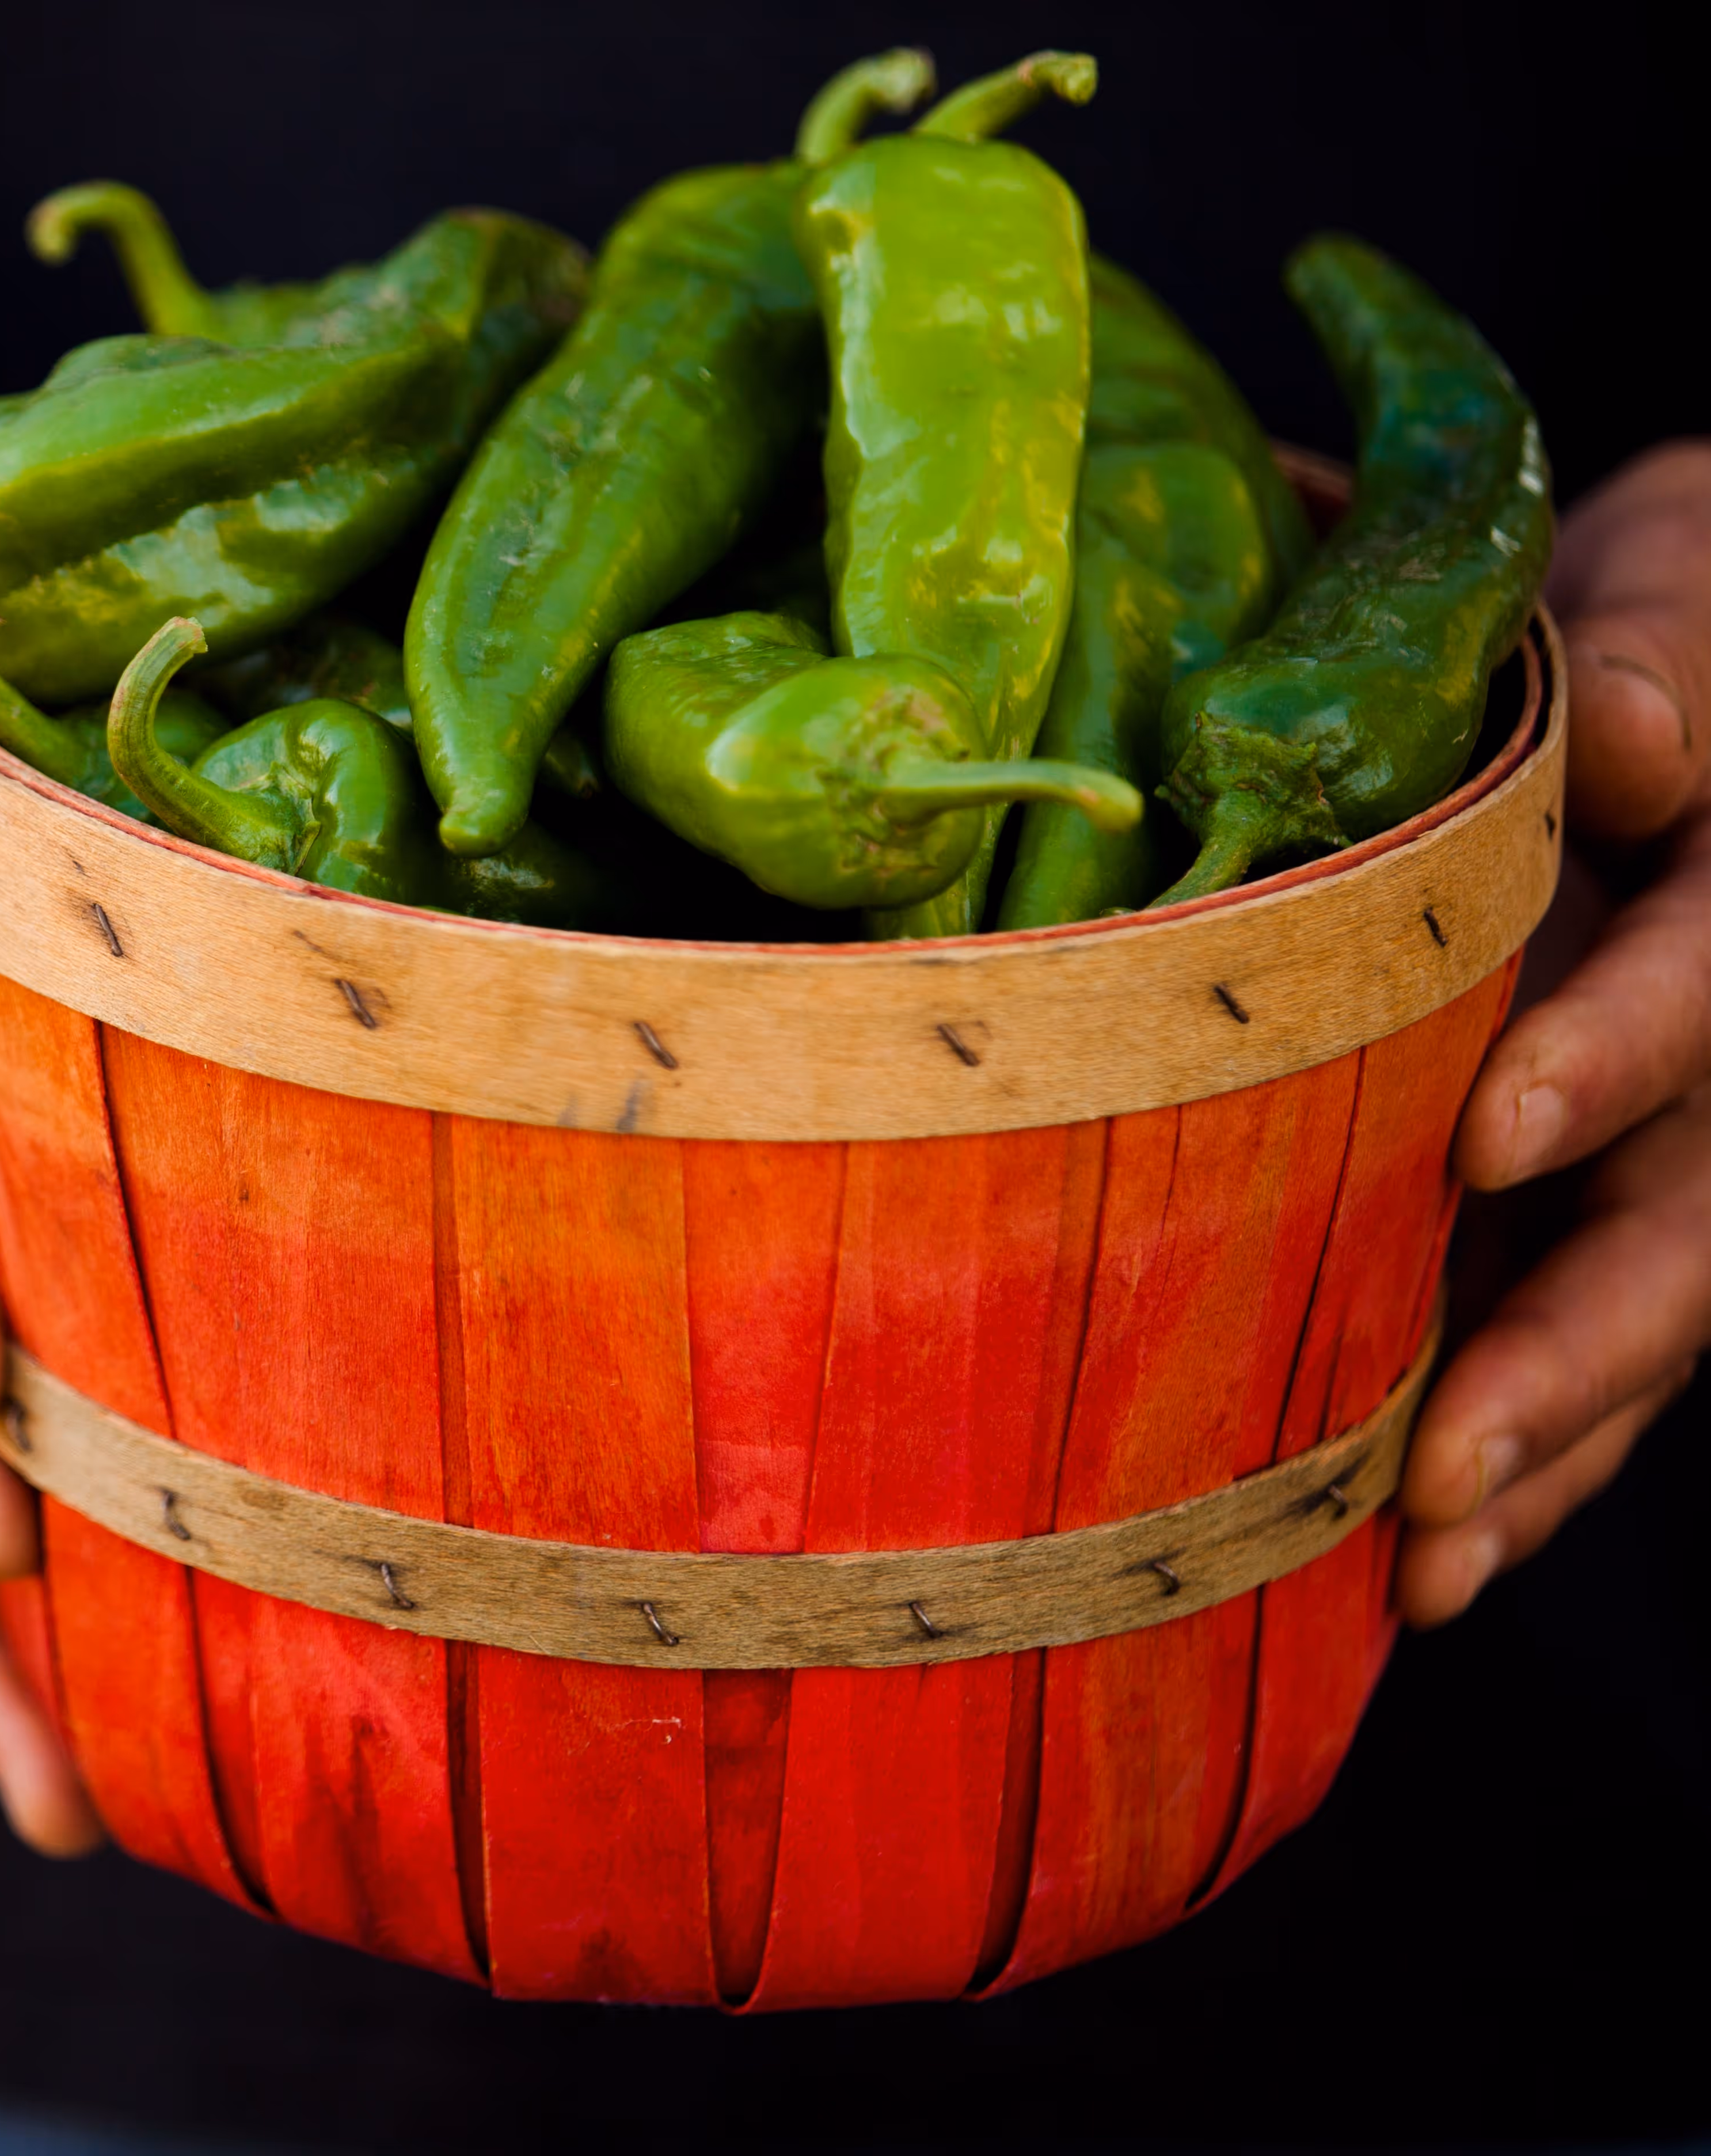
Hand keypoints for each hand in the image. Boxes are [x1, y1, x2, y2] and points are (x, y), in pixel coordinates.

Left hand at [1404, 440, 1710, 1621]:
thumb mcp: (1671, 580)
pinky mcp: (1609, 1207)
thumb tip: (1636, 747)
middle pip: (1681, 1219)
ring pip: (1637, 1319)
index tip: (1490, 1134)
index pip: (1686, 983)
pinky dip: (1528, 1458)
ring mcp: (1673, 1148)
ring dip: (1541, 1448)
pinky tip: (1416, 1567)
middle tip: (1446, 1468)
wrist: (1665, 669)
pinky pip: (1591, 1352)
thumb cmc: (1645, 611)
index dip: (1607, 1054)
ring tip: (1421, 1569)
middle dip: (1571, 1345)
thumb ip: (1660, 652)